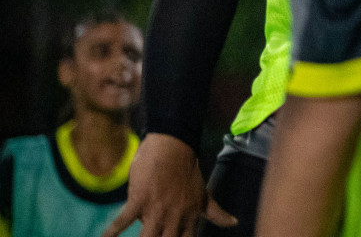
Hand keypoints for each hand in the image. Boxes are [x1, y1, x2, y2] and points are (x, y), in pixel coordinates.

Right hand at [102, 133, 235, 236]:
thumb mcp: (204, 194)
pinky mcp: (139, 200)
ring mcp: (156, 209)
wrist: (173, 146)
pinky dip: (112, 231)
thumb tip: (234, 223)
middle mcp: (175, 217)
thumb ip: (216, 212)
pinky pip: (123, 220)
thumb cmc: (187, 171)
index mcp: (190, 217)